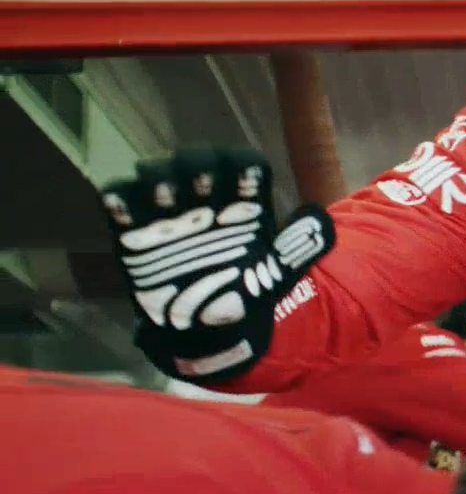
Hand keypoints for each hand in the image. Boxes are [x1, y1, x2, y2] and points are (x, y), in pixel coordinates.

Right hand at [100, 147, 335, 382]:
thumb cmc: (245, 295)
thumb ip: (299, 246)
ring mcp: (169, 217)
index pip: (243, 164)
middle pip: (196, 161)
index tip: (244, 179)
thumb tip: (320, 217)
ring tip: (165, 199)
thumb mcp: (276, 273)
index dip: (242, 164)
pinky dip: (116, 198)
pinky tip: (121, 205)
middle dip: (196, 163)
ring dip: (158, 178)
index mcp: (242, 207)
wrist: (208, 332)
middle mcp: (205, 204)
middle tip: (201, 185)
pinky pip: (118, 204)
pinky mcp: (134, 235)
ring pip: (156, 175)